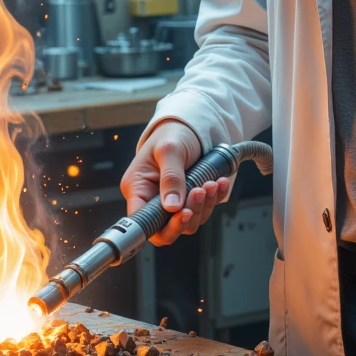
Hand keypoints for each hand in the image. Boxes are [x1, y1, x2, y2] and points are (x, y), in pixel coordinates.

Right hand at [120, 120, 233, 246]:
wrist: (189, 126)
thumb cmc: (172, 134)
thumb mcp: (169, 149)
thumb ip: (170, 177)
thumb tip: (171, 206)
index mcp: (138, 188)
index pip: (143, 222)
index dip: (162, 226)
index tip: (182, 214)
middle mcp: (153, 199)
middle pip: (167, 229)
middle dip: (188, 214)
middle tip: (199, 192)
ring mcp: (172, 202)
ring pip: (189, 222)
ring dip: (204, 205)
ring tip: (210, 182)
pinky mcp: (189, 200)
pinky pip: (202, 210)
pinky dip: (213, 198)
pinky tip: (218, 183)